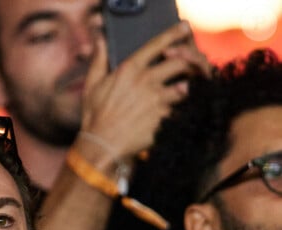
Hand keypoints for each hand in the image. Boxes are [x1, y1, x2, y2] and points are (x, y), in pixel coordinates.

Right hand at [78, 21, 209, 162]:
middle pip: (180, 63)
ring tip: (184, 93)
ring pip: (185, 87)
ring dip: (186, 89)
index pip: (158, 44)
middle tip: (191, 68)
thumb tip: (100, 40)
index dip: (174, 34)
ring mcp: (156, 100)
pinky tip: (180, 114)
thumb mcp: (92, 85)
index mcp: (130, 68)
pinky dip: (181, 112)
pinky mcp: (162, 119)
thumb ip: (99, 60)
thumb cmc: (95, 117)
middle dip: (189, 63)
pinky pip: (179, 111)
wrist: (102, 145)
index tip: (184, 29)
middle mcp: (146, 80)